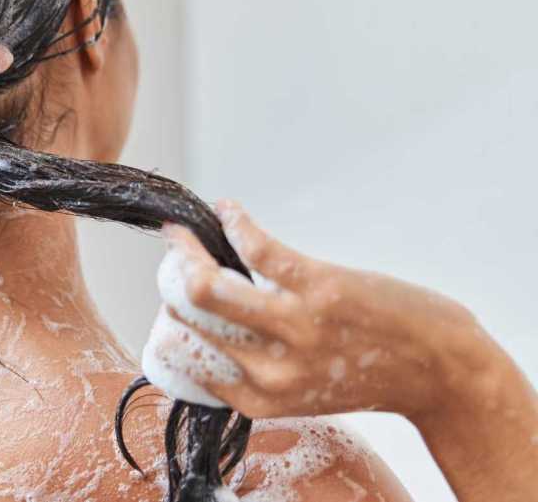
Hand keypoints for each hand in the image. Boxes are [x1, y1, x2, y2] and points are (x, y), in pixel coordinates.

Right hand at [151, 200, 483, 420]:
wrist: (440, 370)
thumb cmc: (371, 375)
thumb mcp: (302, 393)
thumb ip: (257, 374)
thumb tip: (207, 327)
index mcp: (261, 399)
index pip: (184, 356)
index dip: (168, 321)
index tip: (171, 298)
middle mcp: (272, 369)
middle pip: (189, 316)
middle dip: (171, 280)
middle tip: (177, 258)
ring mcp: (295, 327)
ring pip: (207, 285)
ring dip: (186, 249)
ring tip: (183, 232)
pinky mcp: (318, 288)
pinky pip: (255, 247)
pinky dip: (234, 221)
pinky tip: (228, 210)